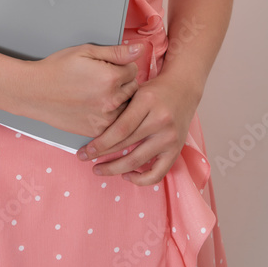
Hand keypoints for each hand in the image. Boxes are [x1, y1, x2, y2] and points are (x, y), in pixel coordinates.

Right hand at [20, 42, 143, 137]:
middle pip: (133, 90)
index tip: (110, 67)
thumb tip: (140, 49)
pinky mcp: (97, 131)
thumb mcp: (86, 52)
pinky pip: (115, 122)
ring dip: (119, 100)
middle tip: (103, 79)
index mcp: (110, 78)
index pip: (134, 70)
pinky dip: (110, 115)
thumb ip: (116, 52)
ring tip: (99, 93)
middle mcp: (110, 101)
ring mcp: (104, 119)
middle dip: (123, 83)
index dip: (122, 66)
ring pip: (126, 107)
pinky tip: (95, 106)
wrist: (35, 92)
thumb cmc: (58, 69)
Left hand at [76, 73, 199, 184]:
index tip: (85, 150)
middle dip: (102, 156)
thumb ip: (119, 108)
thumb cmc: (153, 89)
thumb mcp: (135, 90)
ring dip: (115, 169)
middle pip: (127, 145)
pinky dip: (141, 179)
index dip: (101, 143)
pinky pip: (157, 173)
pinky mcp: (176, 150)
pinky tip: (126, 175)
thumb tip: (92, 130)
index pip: (120, 129)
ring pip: (138, 161)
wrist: (183, 88)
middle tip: (84, 159)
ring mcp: (170, 137)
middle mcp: (161, 120)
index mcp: (147, 101)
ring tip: (99, 169)